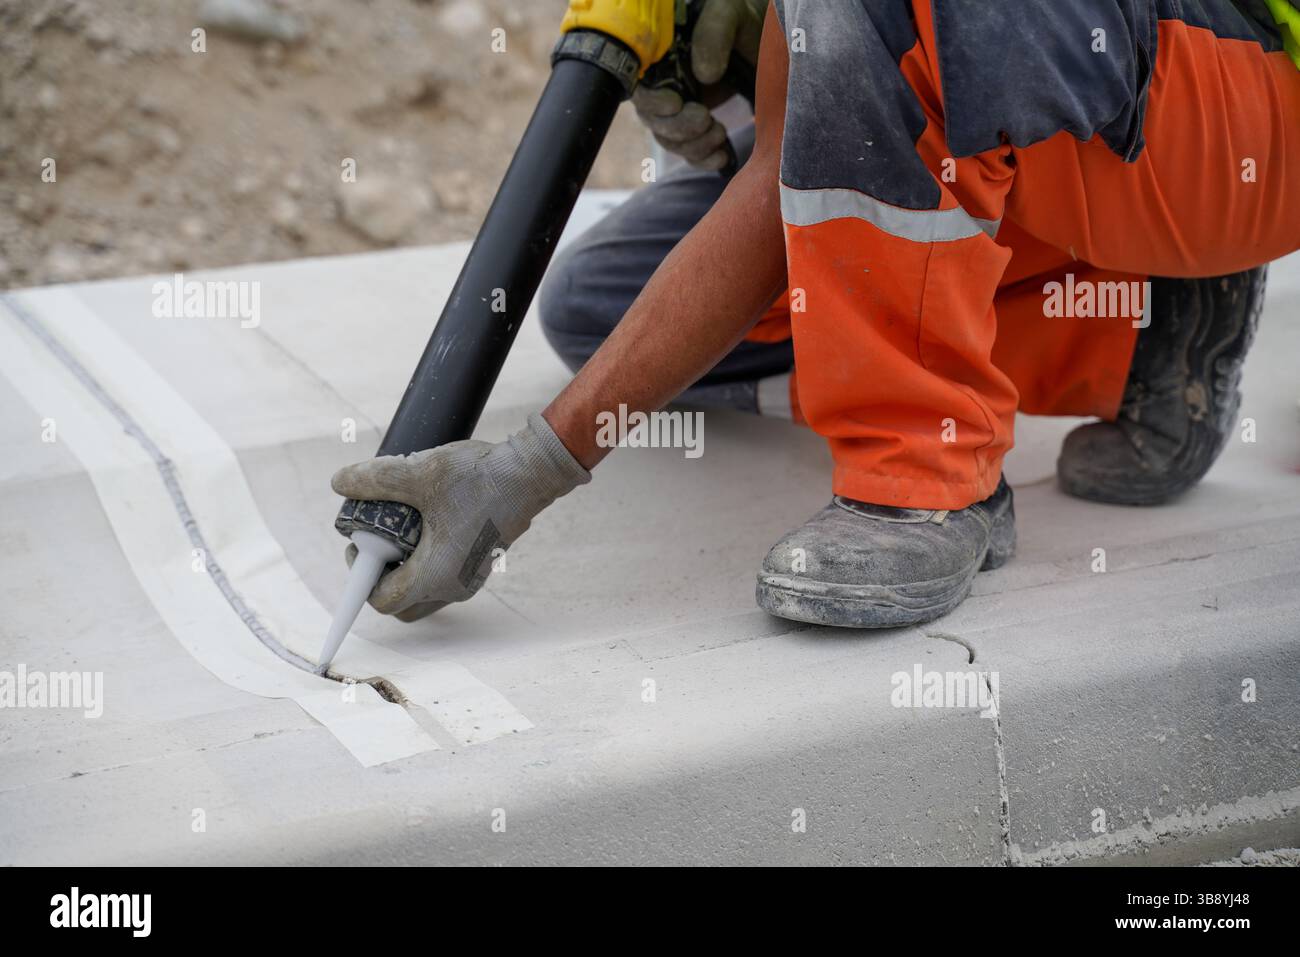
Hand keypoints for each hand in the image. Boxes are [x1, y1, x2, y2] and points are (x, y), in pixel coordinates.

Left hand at [330, 413, 589, 621]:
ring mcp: (471, 576)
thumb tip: (340, 483)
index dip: (361, 575)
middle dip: (381, 577)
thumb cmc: (480, 477)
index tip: (360, 542)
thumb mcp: (419, 473)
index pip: (382, 600)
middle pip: (402, 604)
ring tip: (402, 525)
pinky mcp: (482, 561)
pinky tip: (428, 519)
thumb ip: (375, 480)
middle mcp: (454, 586)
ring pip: (423, 590)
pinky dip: (427, 557)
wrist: (532, 471)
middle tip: (377, 541)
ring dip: (404, 566)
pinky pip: (443, 574)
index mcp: (436, 576)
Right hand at [632, 0, 766, 170]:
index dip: (652, 102)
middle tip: (707, 118)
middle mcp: (661, 86)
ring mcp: (677, 110)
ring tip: (720, 131)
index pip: (639, 87)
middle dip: (679, 128)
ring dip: (694, 145)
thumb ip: (714, 34)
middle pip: (653, 121)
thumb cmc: (738, 20)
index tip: (675, 104)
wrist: (759, 40)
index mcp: (659, 58)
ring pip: (670, 141)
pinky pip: (689, 154)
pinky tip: (721, 156)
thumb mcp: (728, 13)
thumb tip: (705, 74)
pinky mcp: (694, 128)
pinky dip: (704, 160)